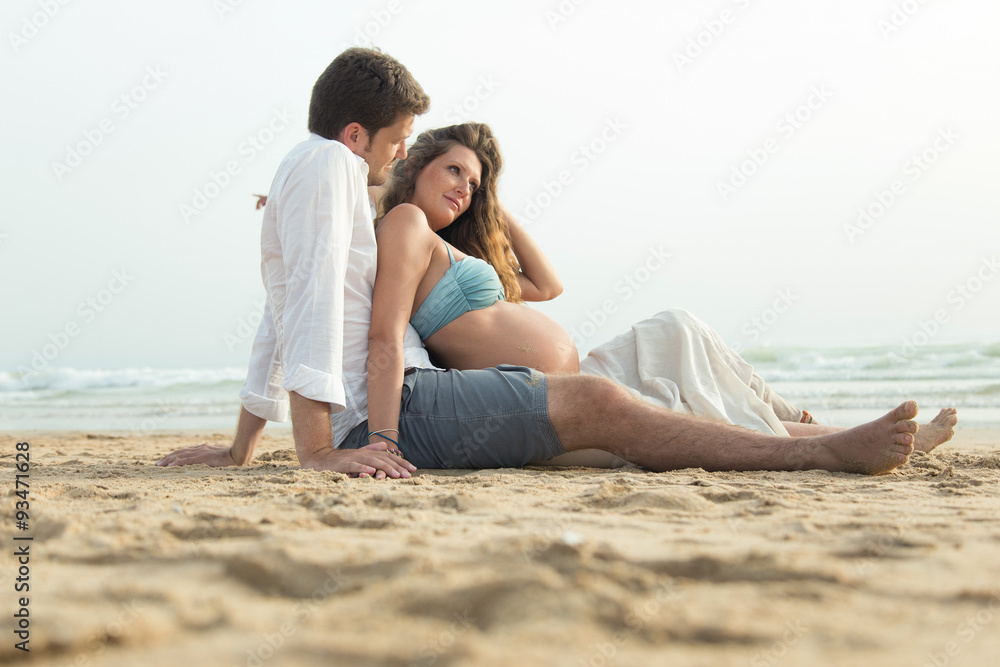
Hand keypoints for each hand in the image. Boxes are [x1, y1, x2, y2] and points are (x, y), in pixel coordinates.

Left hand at [156, 443, 236, 466]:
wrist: (238, 454)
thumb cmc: (231, 455)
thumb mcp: (219, 455)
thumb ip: (212, 456)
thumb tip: (210, 459)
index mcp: (203, 448)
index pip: (185, 451)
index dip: (174, 455)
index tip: (166, 460)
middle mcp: (199, 449)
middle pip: (179, 452)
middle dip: (167, 458)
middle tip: (157, 463)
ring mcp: (200, 453)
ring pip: (180, 456)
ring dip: (168, 460)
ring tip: (159, 465)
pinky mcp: (202, 458)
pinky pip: (186, 461)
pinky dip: (176, 463)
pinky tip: (170, 466)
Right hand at [301, 444, 415, 479]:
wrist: (320, 459)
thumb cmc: (340, 460)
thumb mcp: (358, 454)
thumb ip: (371, 449)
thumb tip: (385, 446)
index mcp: (368, 453)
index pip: (388, 456)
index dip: (401, 462)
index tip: (413, 469)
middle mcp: (363, 454)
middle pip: (384, 459)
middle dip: (398, 467)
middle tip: (409, 474)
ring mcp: (354, 459)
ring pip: (373, 462)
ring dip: (385, 468)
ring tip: (397, 475)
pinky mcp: (344, 465)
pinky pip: (355, 466)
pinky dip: (363, 469)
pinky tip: (372, 473)